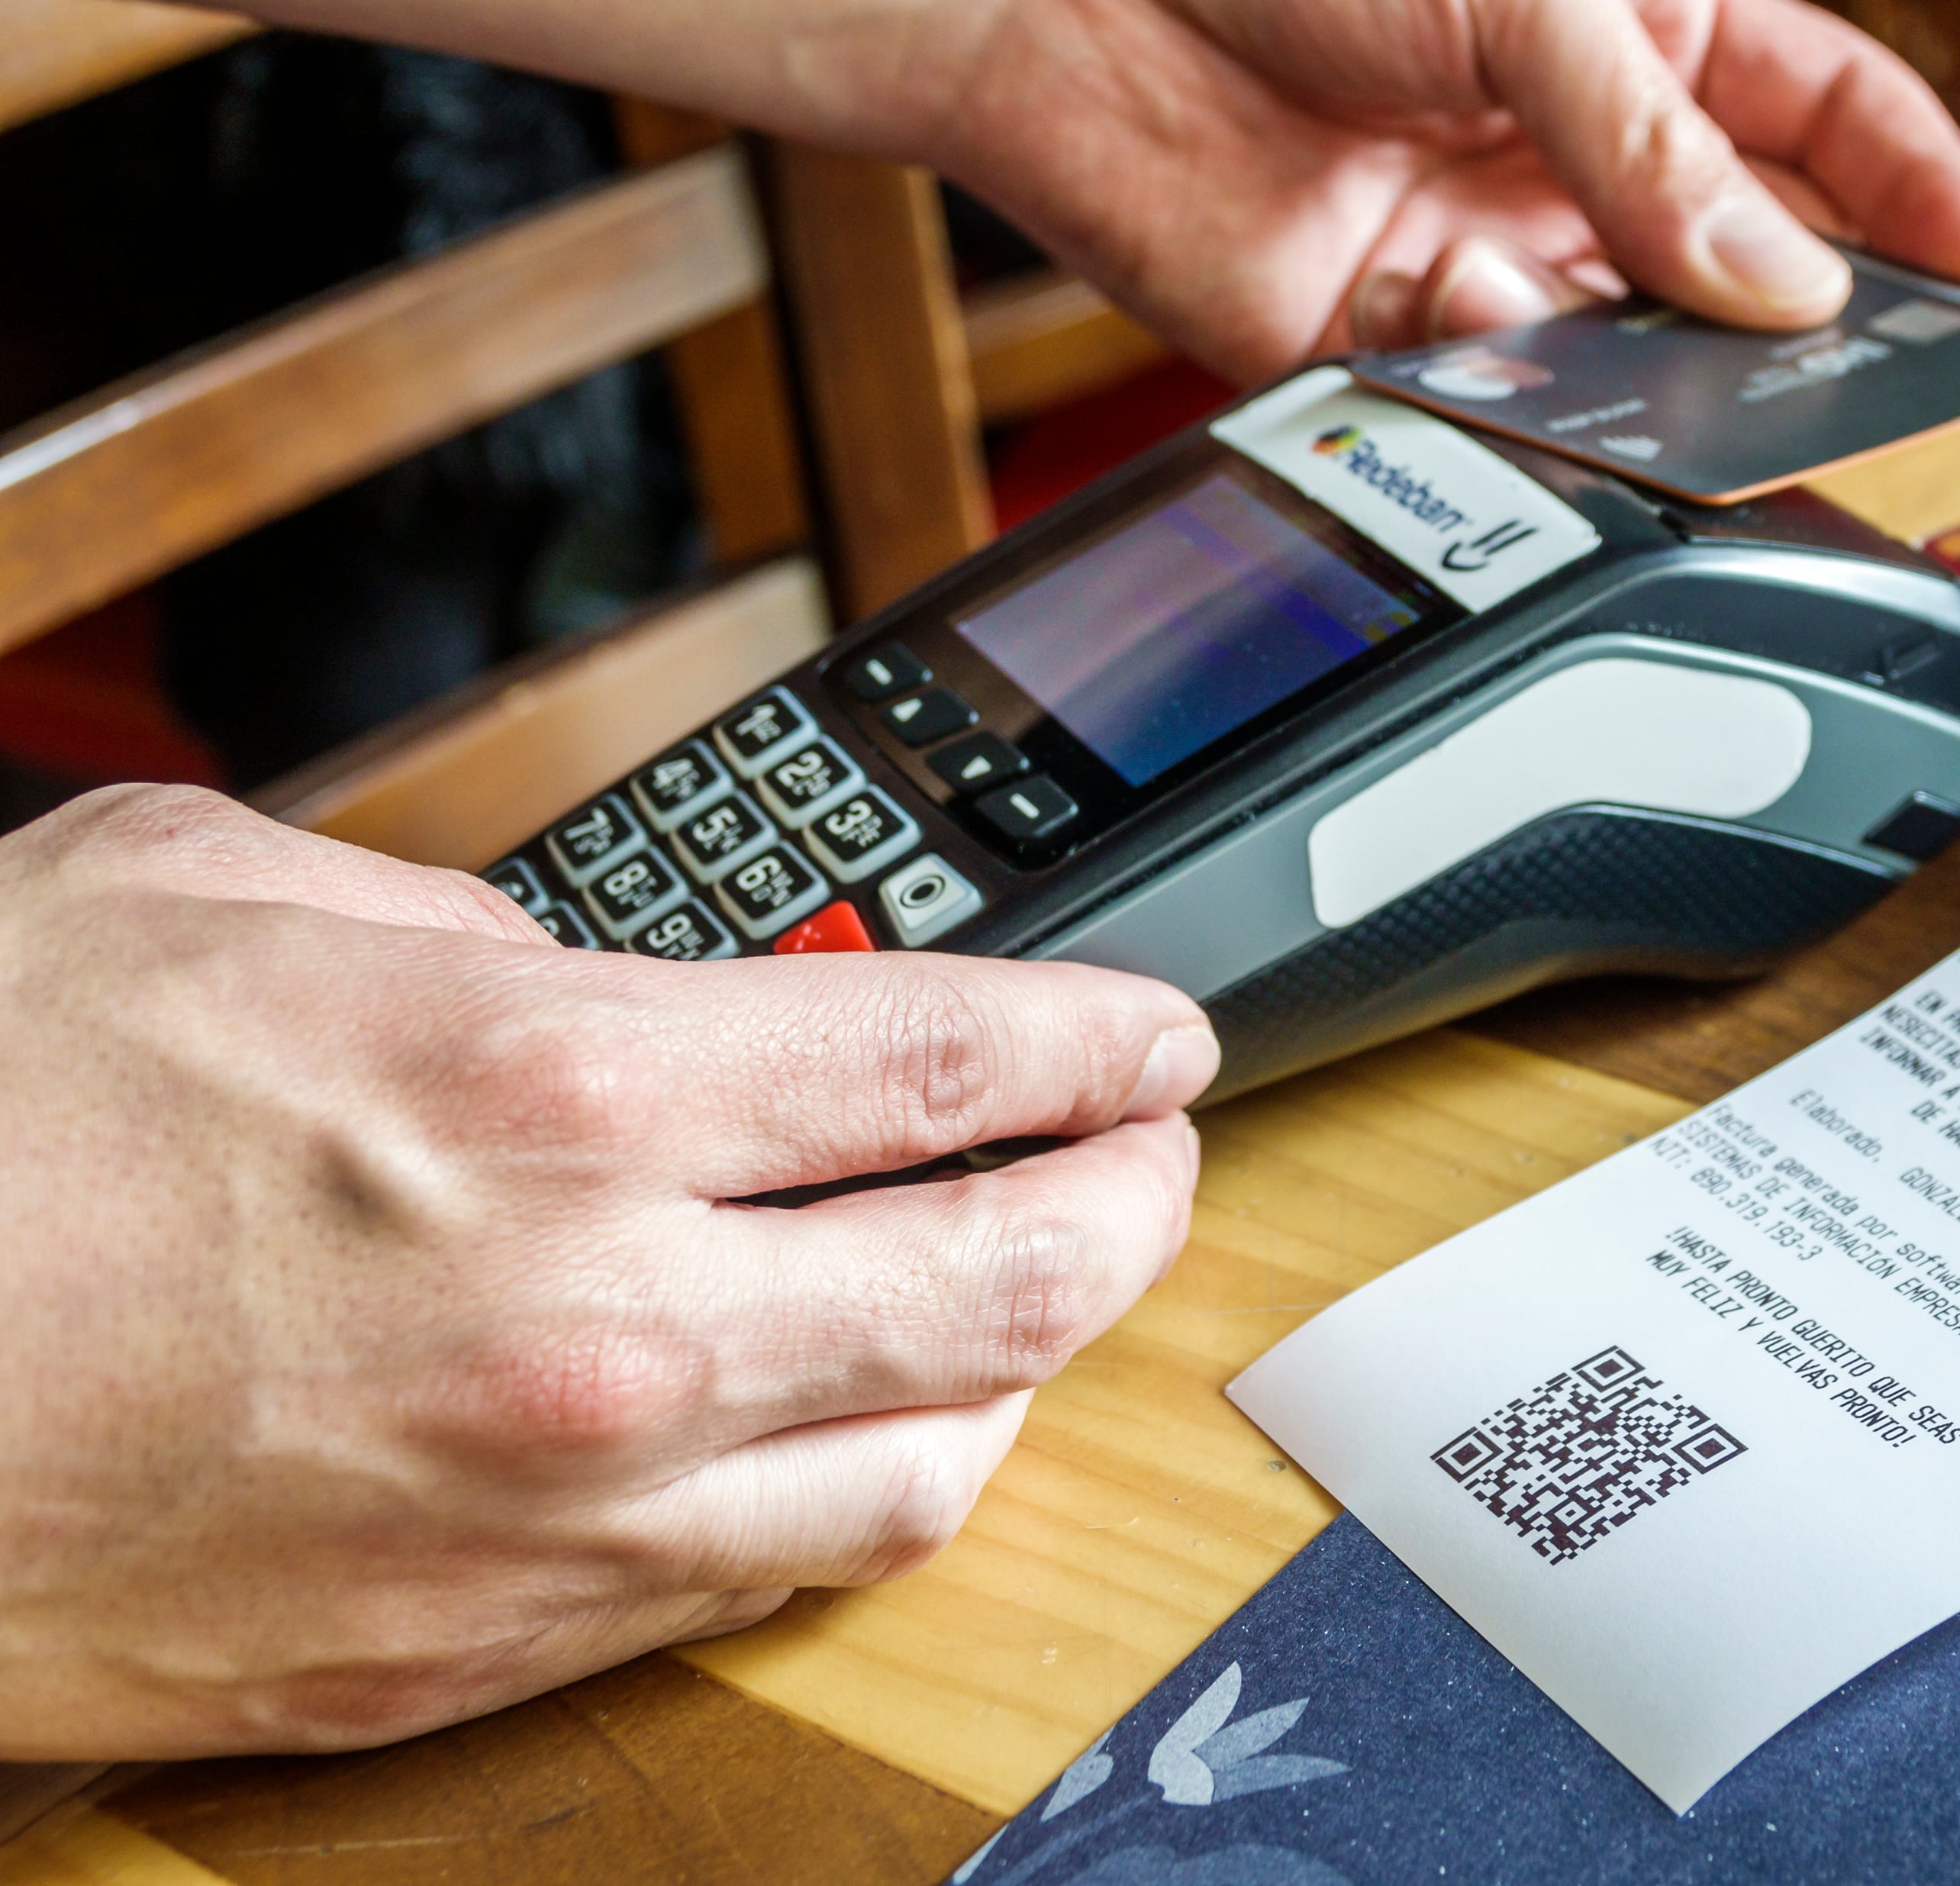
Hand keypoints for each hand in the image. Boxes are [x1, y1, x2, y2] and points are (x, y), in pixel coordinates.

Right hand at [0, 786, 1215, 1756]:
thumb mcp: (211, 898)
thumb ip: (454, 920)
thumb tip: (585, 964)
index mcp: (549, 1092)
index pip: (954, 1064)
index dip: (1108, 1044)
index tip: (1162, 1035)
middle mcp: (599, 1320)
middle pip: (1017, 1280)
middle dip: (1136, 1204)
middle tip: (1153, 1154)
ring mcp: (559, 1511)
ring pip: (936, 1465)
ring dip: (1025, 1366)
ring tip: (1029, 1290)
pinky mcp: (486, 1647)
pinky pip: (771, 1578)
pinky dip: (862, 1483)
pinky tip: (860, 1416)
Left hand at [911, 0, 1959, 374]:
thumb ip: (1656, 141)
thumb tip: (1787, 282)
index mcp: (1638, 28)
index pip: (1832, 120)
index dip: (1924, 197)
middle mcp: (1572, 152)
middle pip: (1744, 266)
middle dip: (1808, 328)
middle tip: (1867, 387)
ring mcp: (1486, 251)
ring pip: (1630, 363)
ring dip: (1665, 389)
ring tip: (1699, 400)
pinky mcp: (1385, 341)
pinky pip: (1495, 410)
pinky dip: (1520, 407)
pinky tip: (1506, 356)